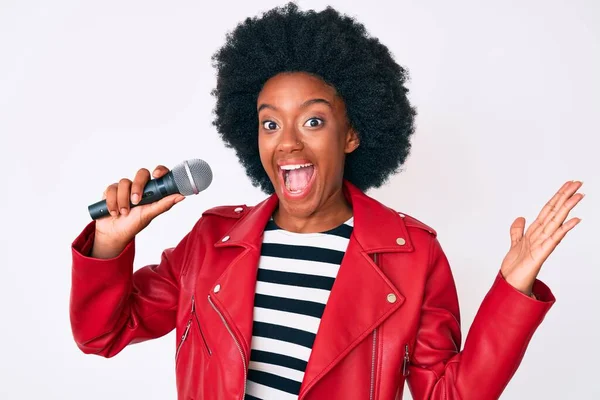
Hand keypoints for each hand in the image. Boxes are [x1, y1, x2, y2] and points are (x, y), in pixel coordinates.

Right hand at [92, 165, 184, 256]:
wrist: (114, 233)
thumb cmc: (134, 224)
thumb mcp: (150, 214)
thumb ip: (164, 204)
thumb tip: (181, 196)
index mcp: (152, 190)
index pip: (159, 173)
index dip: (160, 170)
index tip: (157, 175)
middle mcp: (140, 186)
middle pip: (141, 173)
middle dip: (137, 187)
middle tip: (136, 201)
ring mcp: (125, 187)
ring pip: (124, 182)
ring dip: (123, 200)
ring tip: (124, 213)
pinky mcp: (111, 190)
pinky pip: (111, 189)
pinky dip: (112, 202)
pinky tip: (114, 212)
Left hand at [500, 180, 583, 294]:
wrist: (511, 283)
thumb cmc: (516, 266)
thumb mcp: (514, 243)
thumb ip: (517, 230)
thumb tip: (520, 217)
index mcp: (536, 231)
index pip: (548, 210)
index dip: (557, 196)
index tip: (568, 184)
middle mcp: (542, 236)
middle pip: (555, 212)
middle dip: (565, 197)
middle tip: (578, 183)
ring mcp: (543, 244)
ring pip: (557, 222)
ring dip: (567, 208)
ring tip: (579, 195)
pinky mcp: (541, 254)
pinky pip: (554, 239)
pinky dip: (564, 229)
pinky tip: (575, 220)